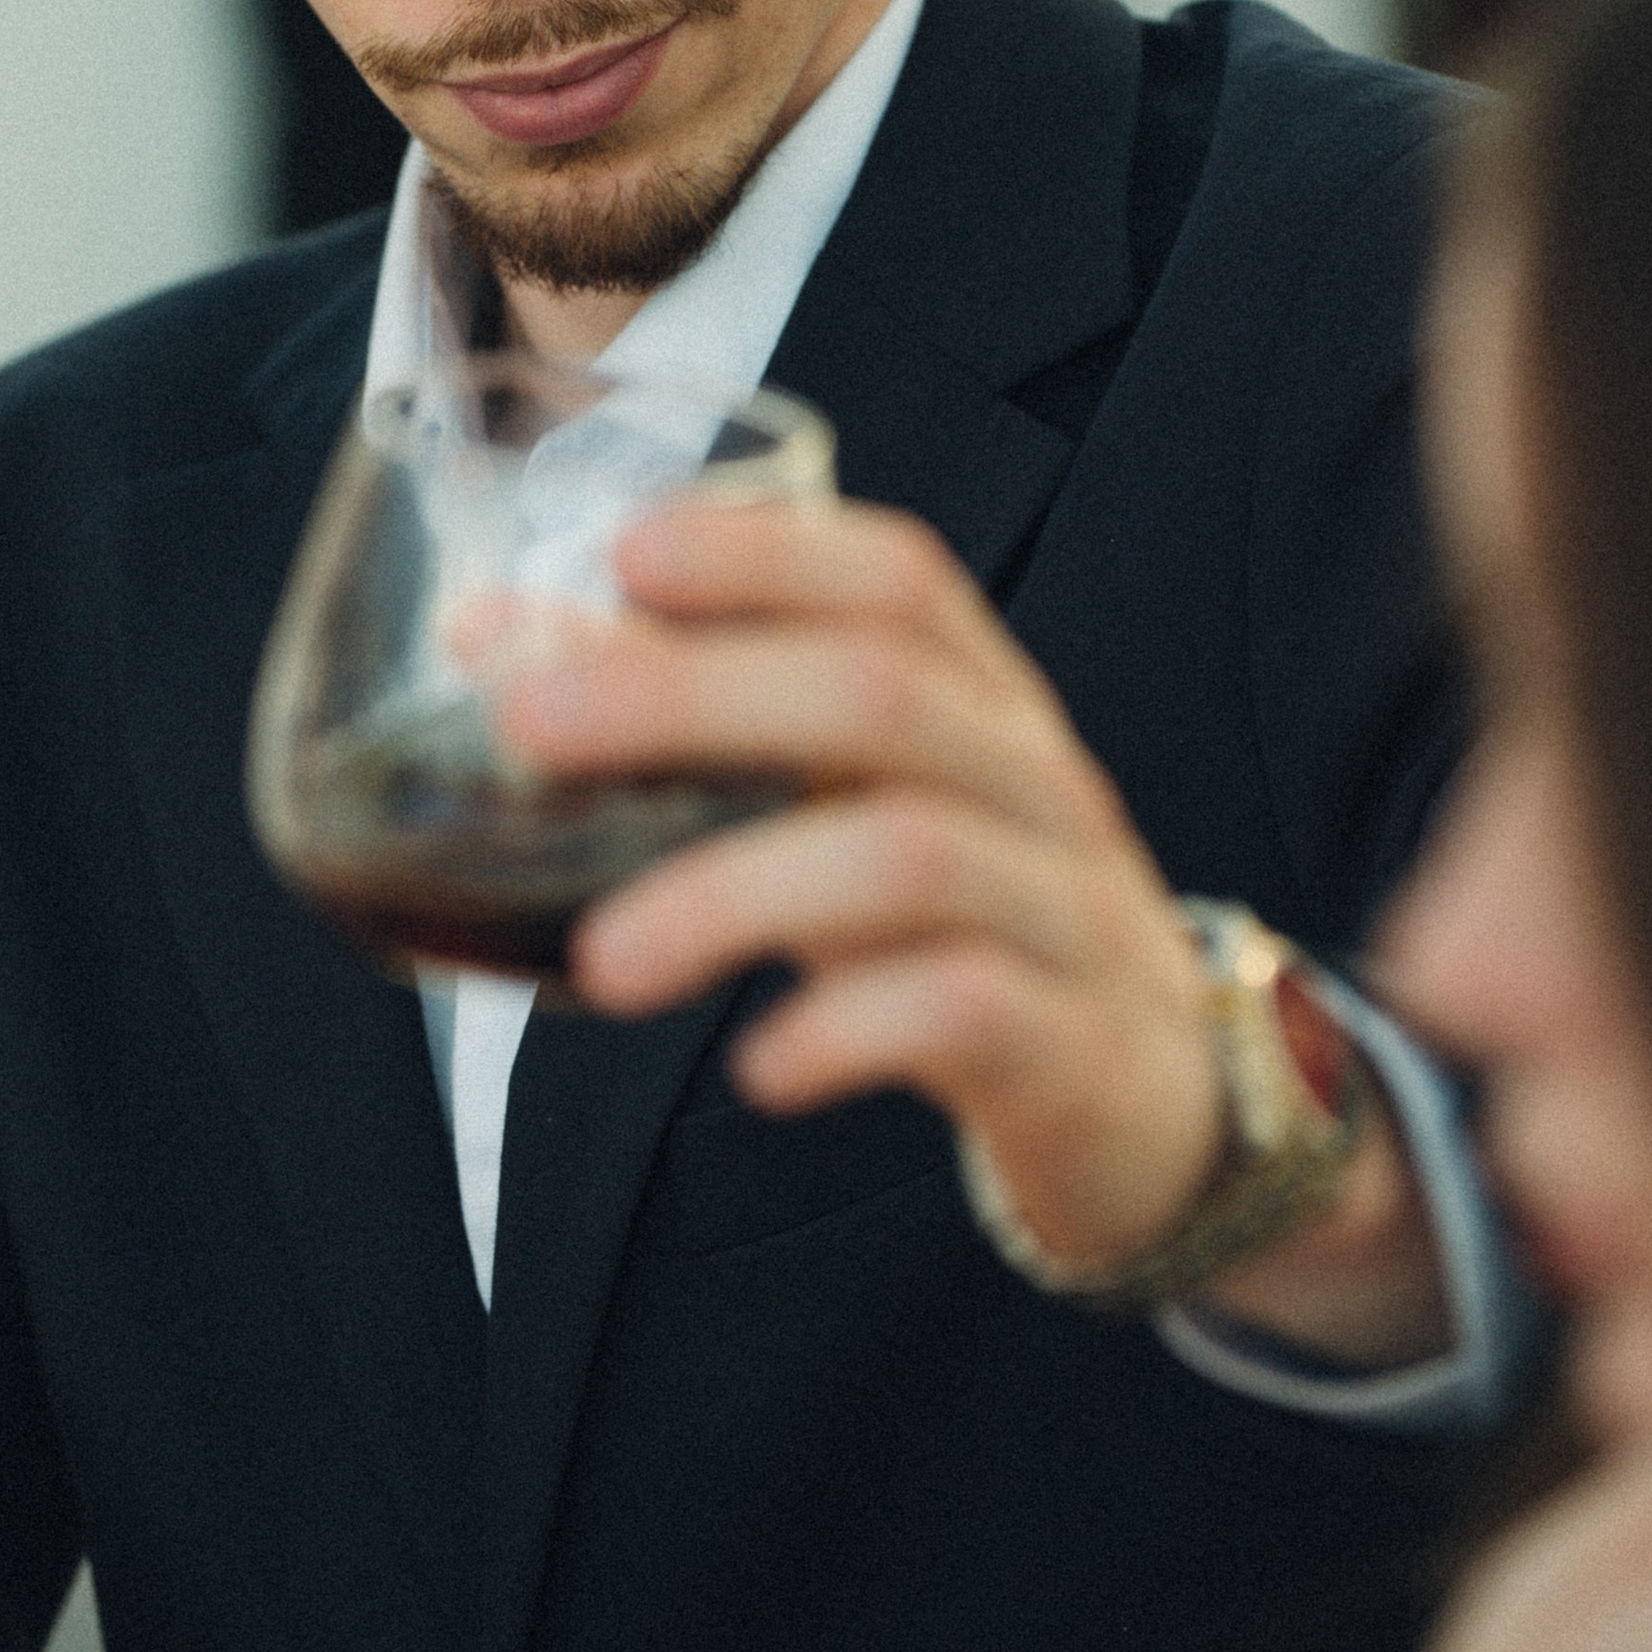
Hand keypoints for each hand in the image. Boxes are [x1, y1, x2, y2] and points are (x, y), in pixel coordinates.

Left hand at [517, 496, 1224, 1269]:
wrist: (1163, 1100)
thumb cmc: (961, 920)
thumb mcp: (840, 809)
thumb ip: (693, 730)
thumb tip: (488, 637)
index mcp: (979, 699)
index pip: (897, 579)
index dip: (765, 553)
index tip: (626, 550)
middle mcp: (1033, 779)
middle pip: (880, 694)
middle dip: (696, 694)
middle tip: (532, 722)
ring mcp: (1067, 908)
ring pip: (912, 854)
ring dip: (736, 892)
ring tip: (605, 958)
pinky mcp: (1078, 1046)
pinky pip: (968, 1013)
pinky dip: (849, 1031)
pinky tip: (758, 1069)